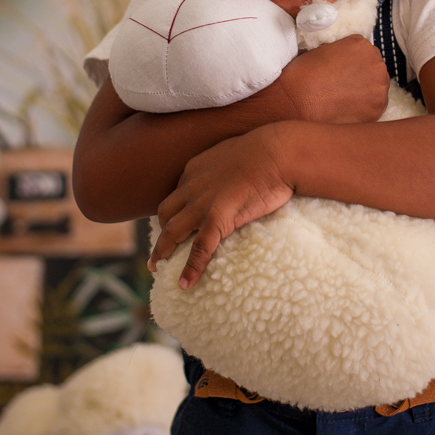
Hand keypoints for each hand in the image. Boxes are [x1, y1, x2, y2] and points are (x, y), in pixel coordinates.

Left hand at [147, 125, 292, 287]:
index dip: (176, 211)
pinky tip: (185, 284)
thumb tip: (240, 176)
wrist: (278, 152)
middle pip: (166, 212)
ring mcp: (203, 203)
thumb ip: (230, 167)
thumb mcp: (239, 153)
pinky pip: (200, 248)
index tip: (177, 222)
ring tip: (156, 268)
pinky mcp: (218, 217)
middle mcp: (192, 186)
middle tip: (159, 250)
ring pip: (172, 231)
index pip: (178, 193)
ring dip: (162, 251)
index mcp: (196, 169)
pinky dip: (191, 268)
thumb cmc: (269, 150)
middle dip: (160, 232)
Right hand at [261, 35, 389, 123]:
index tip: (344, 71)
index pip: (365, 50)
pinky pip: (377, 104)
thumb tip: (349, 61)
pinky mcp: (379, 106)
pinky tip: (348, 107)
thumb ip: (343, 53)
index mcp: (361, 44)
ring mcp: (380, 85)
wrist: (296, 102)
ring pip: (378, 86)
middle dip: (363, 75)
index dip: (353, 62)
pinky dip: (366, 107)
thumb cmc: (303, 76)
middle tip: (344, 86)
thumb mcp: (323, 50)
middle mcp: (375, 62)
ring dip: (366, 91)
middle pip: (375, 67)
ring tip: (344, 98)